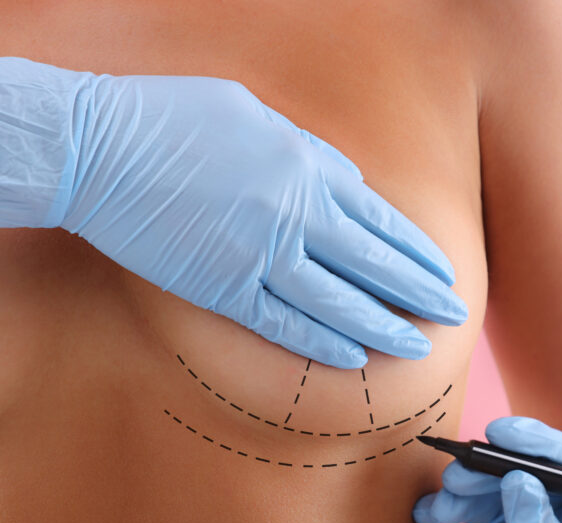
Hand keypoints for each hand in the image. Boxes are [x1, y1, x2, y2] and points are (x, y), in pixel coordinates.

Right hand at [0, 57, 466, 367]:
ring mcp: (262, 255)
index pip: (382, 222)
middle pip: (374, 266)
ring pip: (340, 303)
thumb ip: (312, 155)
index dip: (417, 254)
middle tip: (454, 318)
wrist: (100, 147)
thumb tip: (352, 183)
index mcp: (310, 170)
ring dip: (384, 329)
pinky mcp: (224, 288)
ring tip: (417, 349)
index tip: (445, 275)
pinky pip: (285, 324)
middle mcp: (297, 215)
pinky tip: (353, 359)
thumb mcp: (258, 117)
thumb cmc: (176, 119)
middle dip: (420, 295)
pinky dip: (322, 343)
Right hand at [413, 417, 561, 522]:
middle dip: (492, 464)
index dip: (540, 442)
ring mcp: (535, 520)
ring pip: (497, 484)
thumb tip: (518, 479)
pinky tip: (431, 513)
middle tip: (460, 467)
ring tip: (444, 495)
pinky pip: (477, 508)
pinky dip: (452, 507)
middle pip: (529, 466)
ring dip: (467, 485)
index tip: (503, 434)